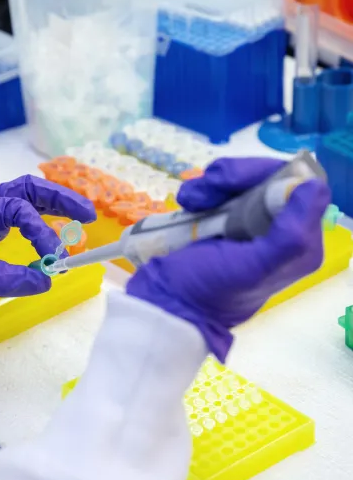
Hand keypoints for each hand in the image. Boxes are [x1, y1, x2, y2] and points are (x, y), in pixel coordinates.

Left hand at [0, 175, 96, 308]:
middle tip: (87, 213)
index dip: (41, 231)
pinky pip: (19, 220)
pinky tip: (55, 233)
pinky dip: (40, 222)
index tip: (54, 257)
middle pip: (27, 190)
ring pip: (25, 201)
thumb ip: (10, 278)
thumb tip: (47, 280)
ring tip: (81, 218)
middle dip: (58, 198)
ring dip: (53, 206)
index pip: (19, 210)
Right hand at [126, 157, 329, 361]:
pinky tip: (186, 204)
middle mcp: (277, 230)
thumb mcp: (252, 267)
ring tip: (189, 202)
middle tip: (203, 192)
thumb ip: (289, 235)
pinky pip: (217, 189)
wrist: (165, 304)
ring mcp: (247, 223)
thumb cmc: (208, 290)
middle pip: (266, 176)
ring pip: (239, 179)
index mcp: (297, 243)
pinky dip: (198, 190)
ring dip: (209, 184)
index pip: (297, 185)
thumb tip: (314, 187)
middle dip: (232, 178)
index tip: (233, 185)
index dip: (265, 175)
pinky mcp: (220, 220)